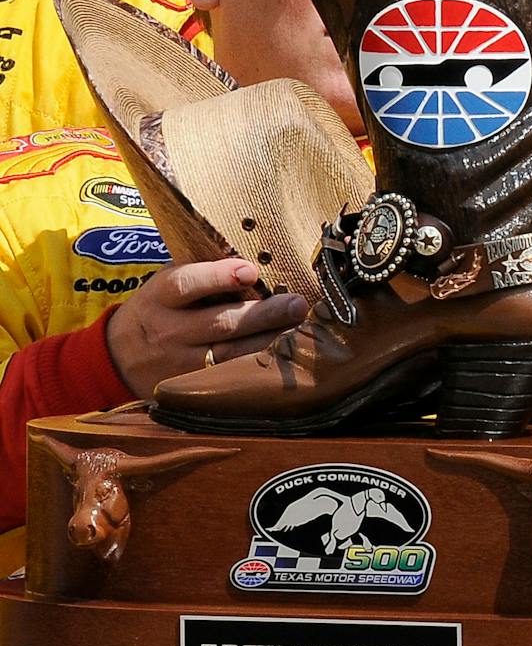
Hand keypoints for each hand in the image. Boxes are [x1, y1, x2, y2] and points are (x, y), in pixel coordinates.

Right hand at [105, 258, 310, 394]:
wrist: (117, 358)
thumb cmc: (157, 309)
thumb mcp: (164, 285)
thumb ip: (200, 272)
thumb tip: (253, 258)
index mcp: (159, 298)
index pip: (186, 285)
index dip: (218, 277)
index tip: (251, 271)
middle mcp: (168, 332)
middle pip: (219, 323)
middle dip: (263, 314)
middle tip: (297, 303)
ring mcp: (180, 364)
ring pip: (230, 354)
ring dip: (269, 340)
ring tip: (300, 327)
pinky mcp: (191, 387)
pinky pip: (230, 376)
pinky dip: (259, 366)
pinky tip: (284, 355)